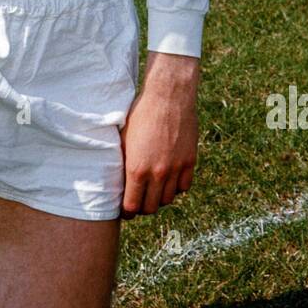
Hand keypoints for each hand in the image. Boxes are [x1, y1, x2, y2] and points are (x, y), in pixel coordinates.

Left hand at [118, 52, 199, 217]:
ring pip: (168, 199)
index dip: (127, 211)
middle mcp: (157, 173)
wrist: (168, 96)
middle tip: (139, 201)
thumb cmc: (141, 114)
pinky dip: (176, 187)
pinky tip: (169, 179)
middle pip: (151, 207)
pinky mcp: (190, 161)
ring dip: (159, 198)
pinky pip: (184, 186)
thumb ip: (123, 163)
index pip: (132, 206)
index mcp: (136, 169)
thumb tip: (118, 181)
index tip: (125, 210)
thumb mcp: (124, 139)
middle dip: (143, 207)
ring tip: (153, 191)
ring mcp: (175, 169)